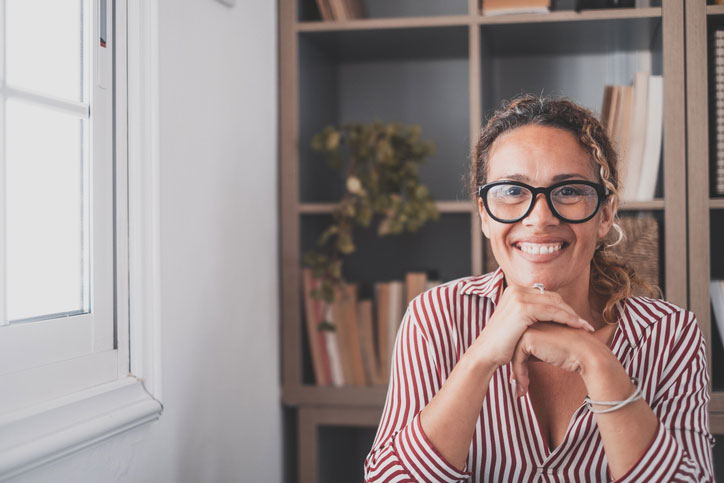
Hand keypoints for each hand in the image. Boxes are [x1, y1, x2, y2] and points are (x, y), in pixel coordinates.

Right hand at [471, 285, 594, 370]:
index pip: (546, 294)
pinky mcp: (522, 309)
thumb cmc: (501, 344)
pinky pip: (552, 312)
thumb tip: (549, 317)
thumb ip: (529, 315)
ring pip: (554, 303)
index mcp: (514, 291)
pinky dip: (567, 319)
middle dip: (570, 310)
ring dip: (572, 315)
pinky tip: (577, 327)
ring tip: (585, 327)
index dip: (563, 306)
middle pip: (552, 296)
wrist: (485, 354)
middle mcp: (515, 290)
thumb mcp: (515, 324)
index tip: (577, 319)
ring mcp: (518, 298)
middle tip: (585, 324)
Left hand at [510, 322, 597, 396]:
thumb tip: (518, 366)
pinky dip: (520, 374)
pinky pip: (516, 359)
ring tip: (522, 390)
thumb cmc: (572, 354)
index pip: (521, 344)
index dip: (520, 363)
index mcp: (536, 321)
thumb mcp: (549, 351)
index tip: (521, 380)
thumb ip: (534, 352)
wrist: (587, 353)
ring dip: (518, 374)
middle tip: (519, 388)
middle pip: (515, 348)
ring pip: (513, 353)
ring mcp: (528, 328)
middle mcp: (530, 322)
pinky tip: (525, 387)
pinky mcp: (528, 337)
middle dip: (516, 369)